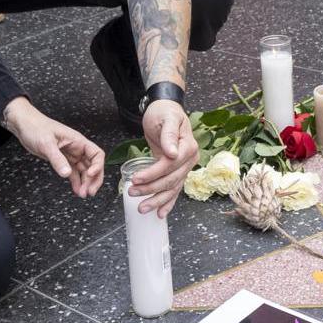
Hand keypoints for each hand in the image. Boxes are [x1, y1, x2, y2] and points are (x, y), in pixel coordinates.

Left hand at [4, 98, 105, 197]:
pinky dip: (76, 181)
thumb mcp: (46, 143)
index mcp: (77, 141)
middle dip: (93, 179)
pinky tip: (76, 189)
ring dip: (85, 183)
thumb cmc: (36, 126)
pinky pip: (73, 172)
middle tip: (89, 192)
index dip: (97, 166)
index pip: (96, 154)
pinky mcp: (62, 159)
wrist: (24, 125)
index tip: (90, 175)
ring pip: (84, 171)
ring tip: (83, 194)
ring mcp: (70, 154)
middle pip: (93, 165)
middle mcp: (76, 148)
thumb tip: (66, 173)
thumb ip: (57, 159)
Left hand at [131, 100, 196, 218]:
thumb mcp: (166, 119)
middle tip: (132, 192)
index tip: (136, 178)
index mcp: (188, 147)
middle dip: (151, 189)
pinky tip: (160, 213)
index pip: (169, 165)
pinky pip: (174, 189)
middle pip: (170, 180)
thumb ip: (169, 135)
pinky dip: (168, 202)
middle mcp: (190, 159)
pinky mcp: (177, 171)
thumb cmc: (164, 112)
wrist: (166, 110)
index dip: (153, 174)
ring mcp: (185, 167)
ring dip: (157, 200)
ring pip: (172, 188)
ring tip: (142, 208)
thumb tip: (173, 153)